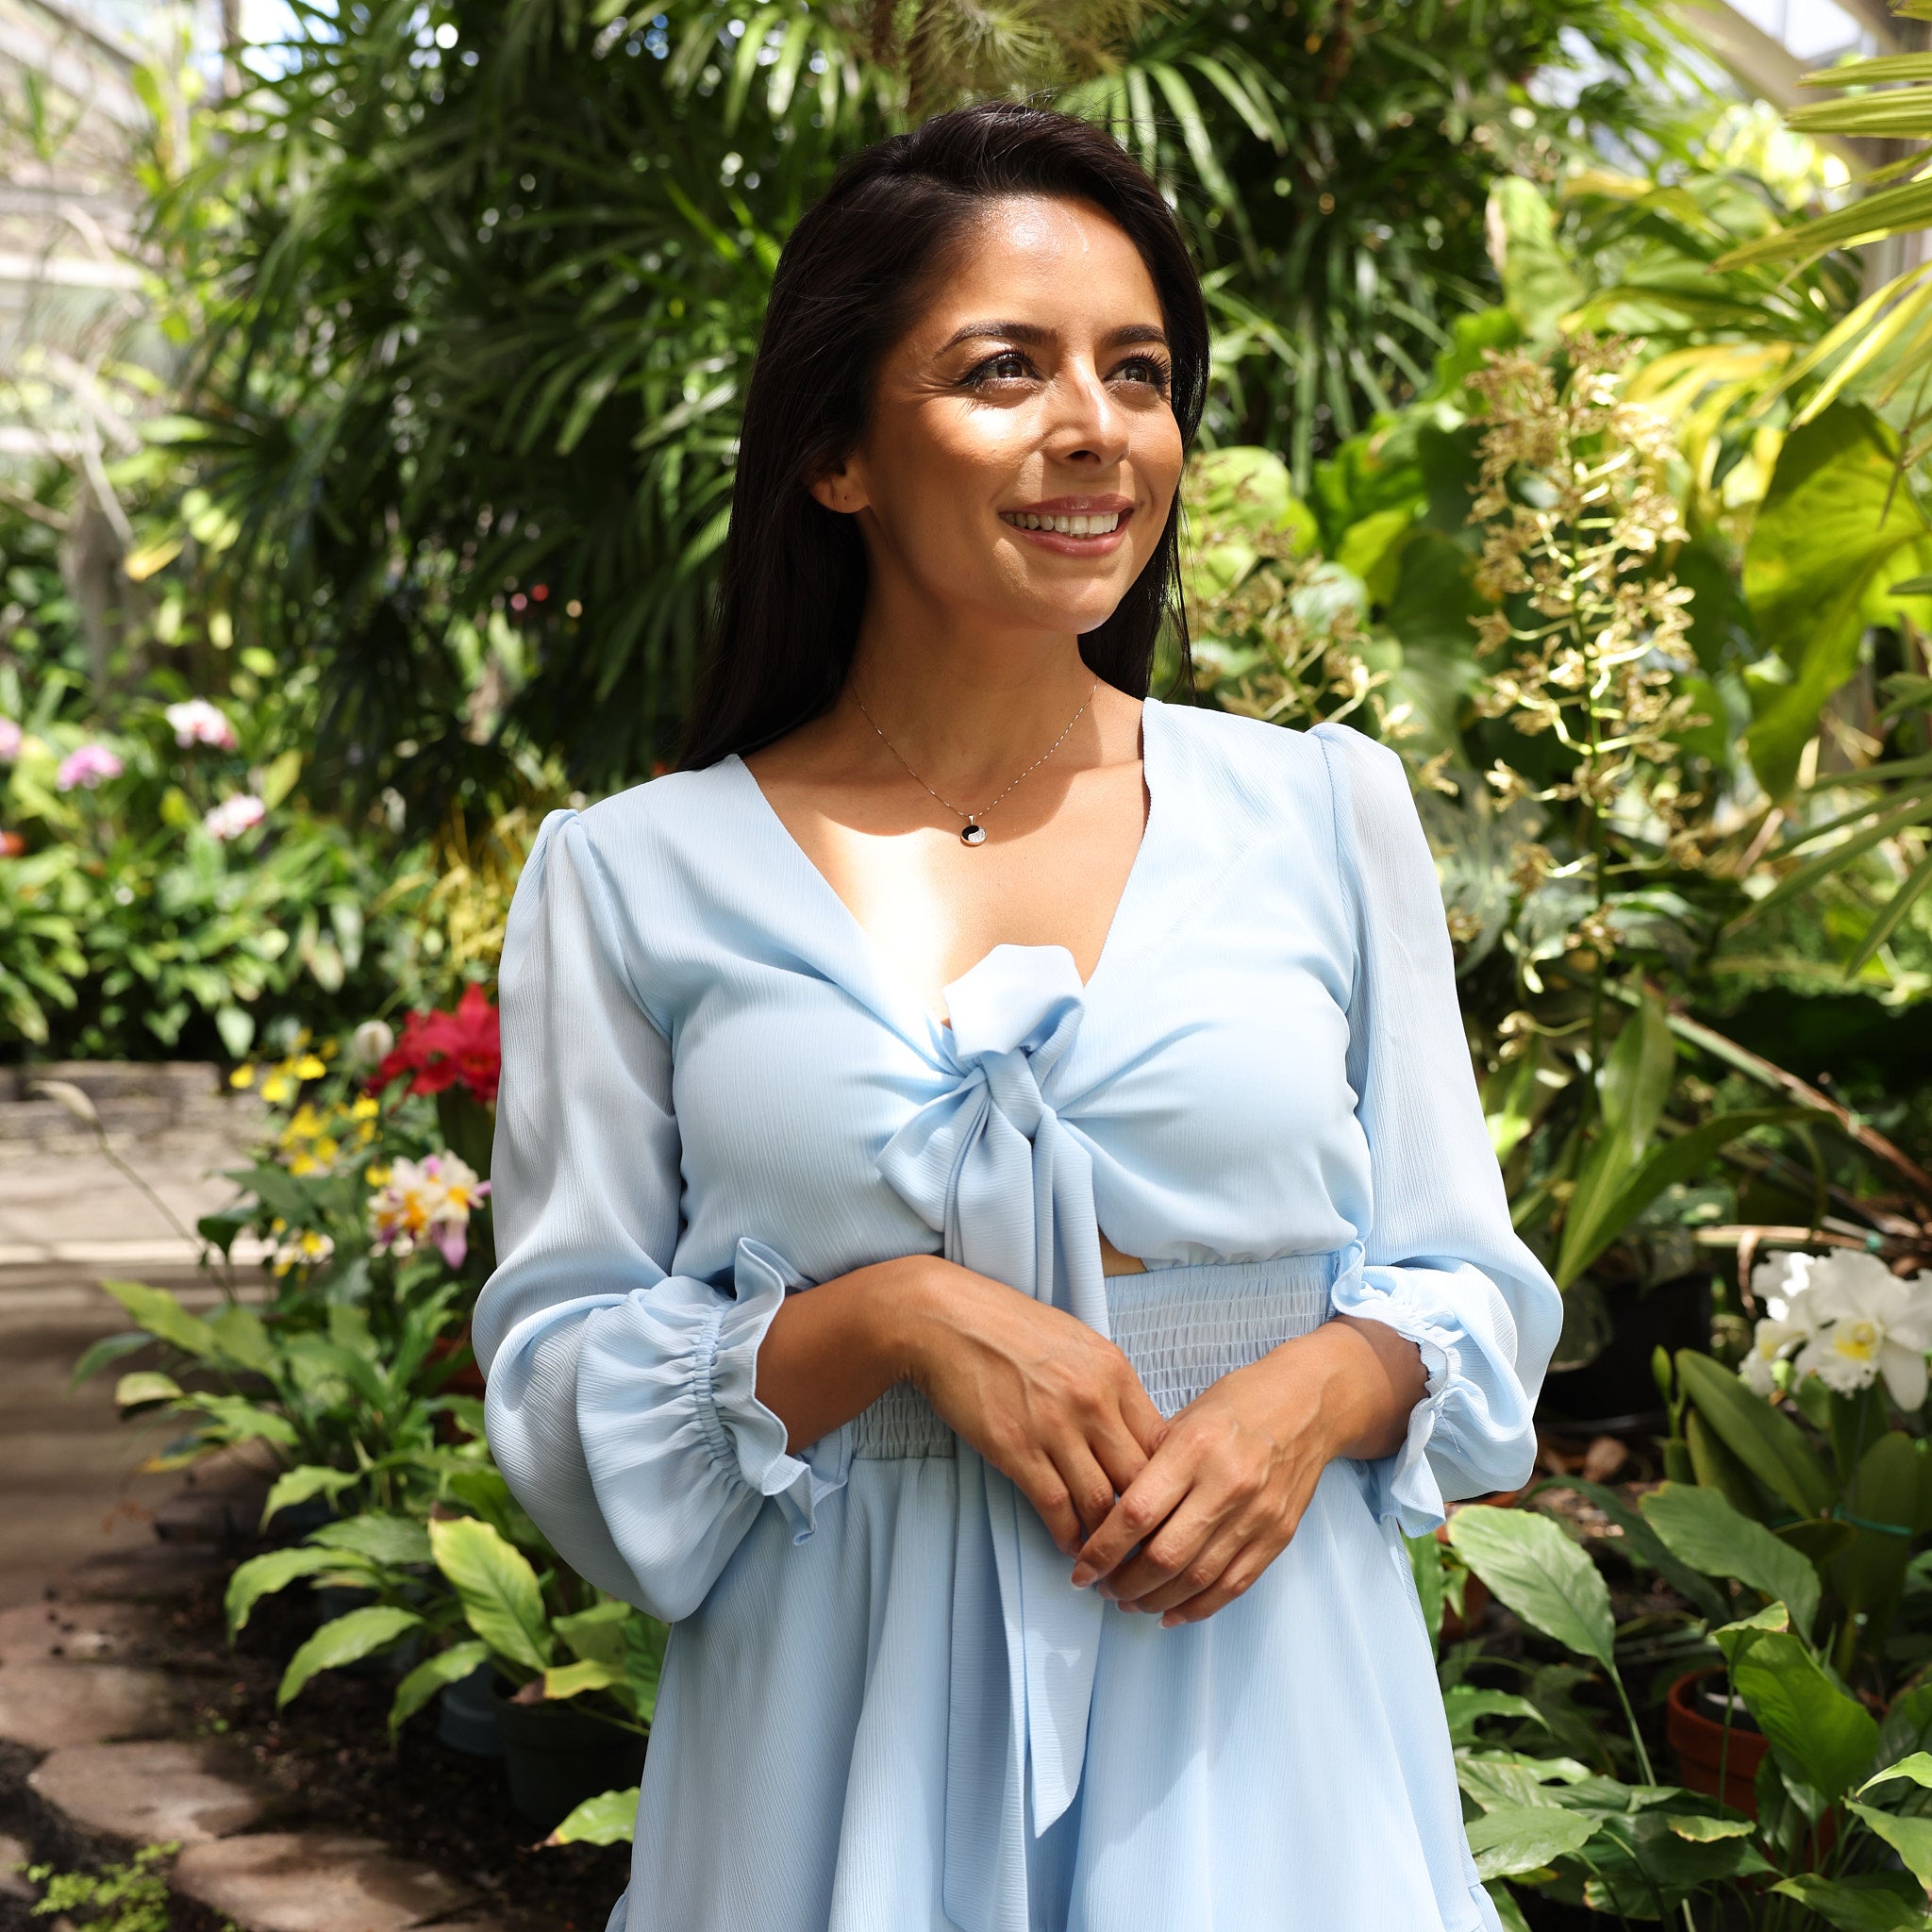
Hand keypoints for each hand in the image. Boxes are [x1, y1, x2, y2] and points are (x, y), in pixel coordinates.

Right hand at [894, 1259, 1168, 1558]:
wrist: (947, 1321)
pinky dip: (1067, 1534)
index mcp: (1114, 1370)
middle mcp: (1093, 1401)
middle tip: (1144, 1541)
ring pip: (1100, 1502)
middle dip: (1145, 1518)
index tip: (1163, 1502)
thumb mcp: (1077, 1341)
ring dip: (1106, 1536)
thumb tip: (1129, 1428)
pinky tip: (1070, 1544)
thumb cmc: (1009, 1326)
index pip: (1162, 1441)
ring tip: (1108, 1552)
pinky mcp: (1016, 1450)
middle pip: (1139, 1478)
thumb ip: (1108, 1383)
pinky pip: (1055, 1507)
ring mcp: (1055, 1427)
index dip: (1167, 1480)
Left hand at [1068, 1317, 1424, 1626]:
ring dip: (1155, 1600)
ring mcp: (1256, 1515)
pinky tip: (1170, 1613)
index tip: (1081, 1567)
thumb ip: (1152, 1464)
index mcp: (1194, 1448)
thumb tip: (1109, 1512)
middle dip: (1123, 1583)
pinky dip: (1197, 1608)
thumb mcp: (1185, 1416)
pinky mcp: (1277, 1536)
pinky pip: (1232, 1586)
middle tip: (1101, 1587)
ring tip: (1128, 1602)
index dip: (1103, 1549)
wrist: (1309, 1404)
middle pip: (1164, 1556)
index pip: (1137, 1513)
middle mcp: (1226, 1485)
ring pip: (1196, 1579)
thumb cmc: (1239, 1403)